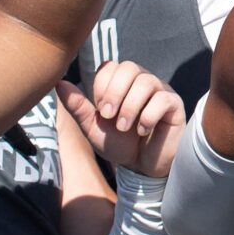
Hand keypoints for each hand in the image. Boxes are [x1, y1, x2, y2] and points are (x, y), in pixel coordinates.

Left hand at [57, 62, 186, 178]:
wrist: (141, 168)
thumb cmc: (119, 144)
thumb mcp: (93, 128)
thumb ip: (78, 106)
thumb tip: (59, 83)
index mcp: (122, 83)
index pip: (111, 66)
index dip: (102, 86)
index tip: (100, 109)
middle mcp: (142, 82)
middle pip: (129, 67)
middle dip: (114, 93)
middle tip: (108, 116)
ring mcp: (160, 91)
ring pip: (146, 82)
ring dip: (130, 107)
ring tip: (124, 127)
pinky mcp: (175, 105)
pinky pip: (163, 99)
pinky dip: (148, 117)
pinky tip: (142, 131)